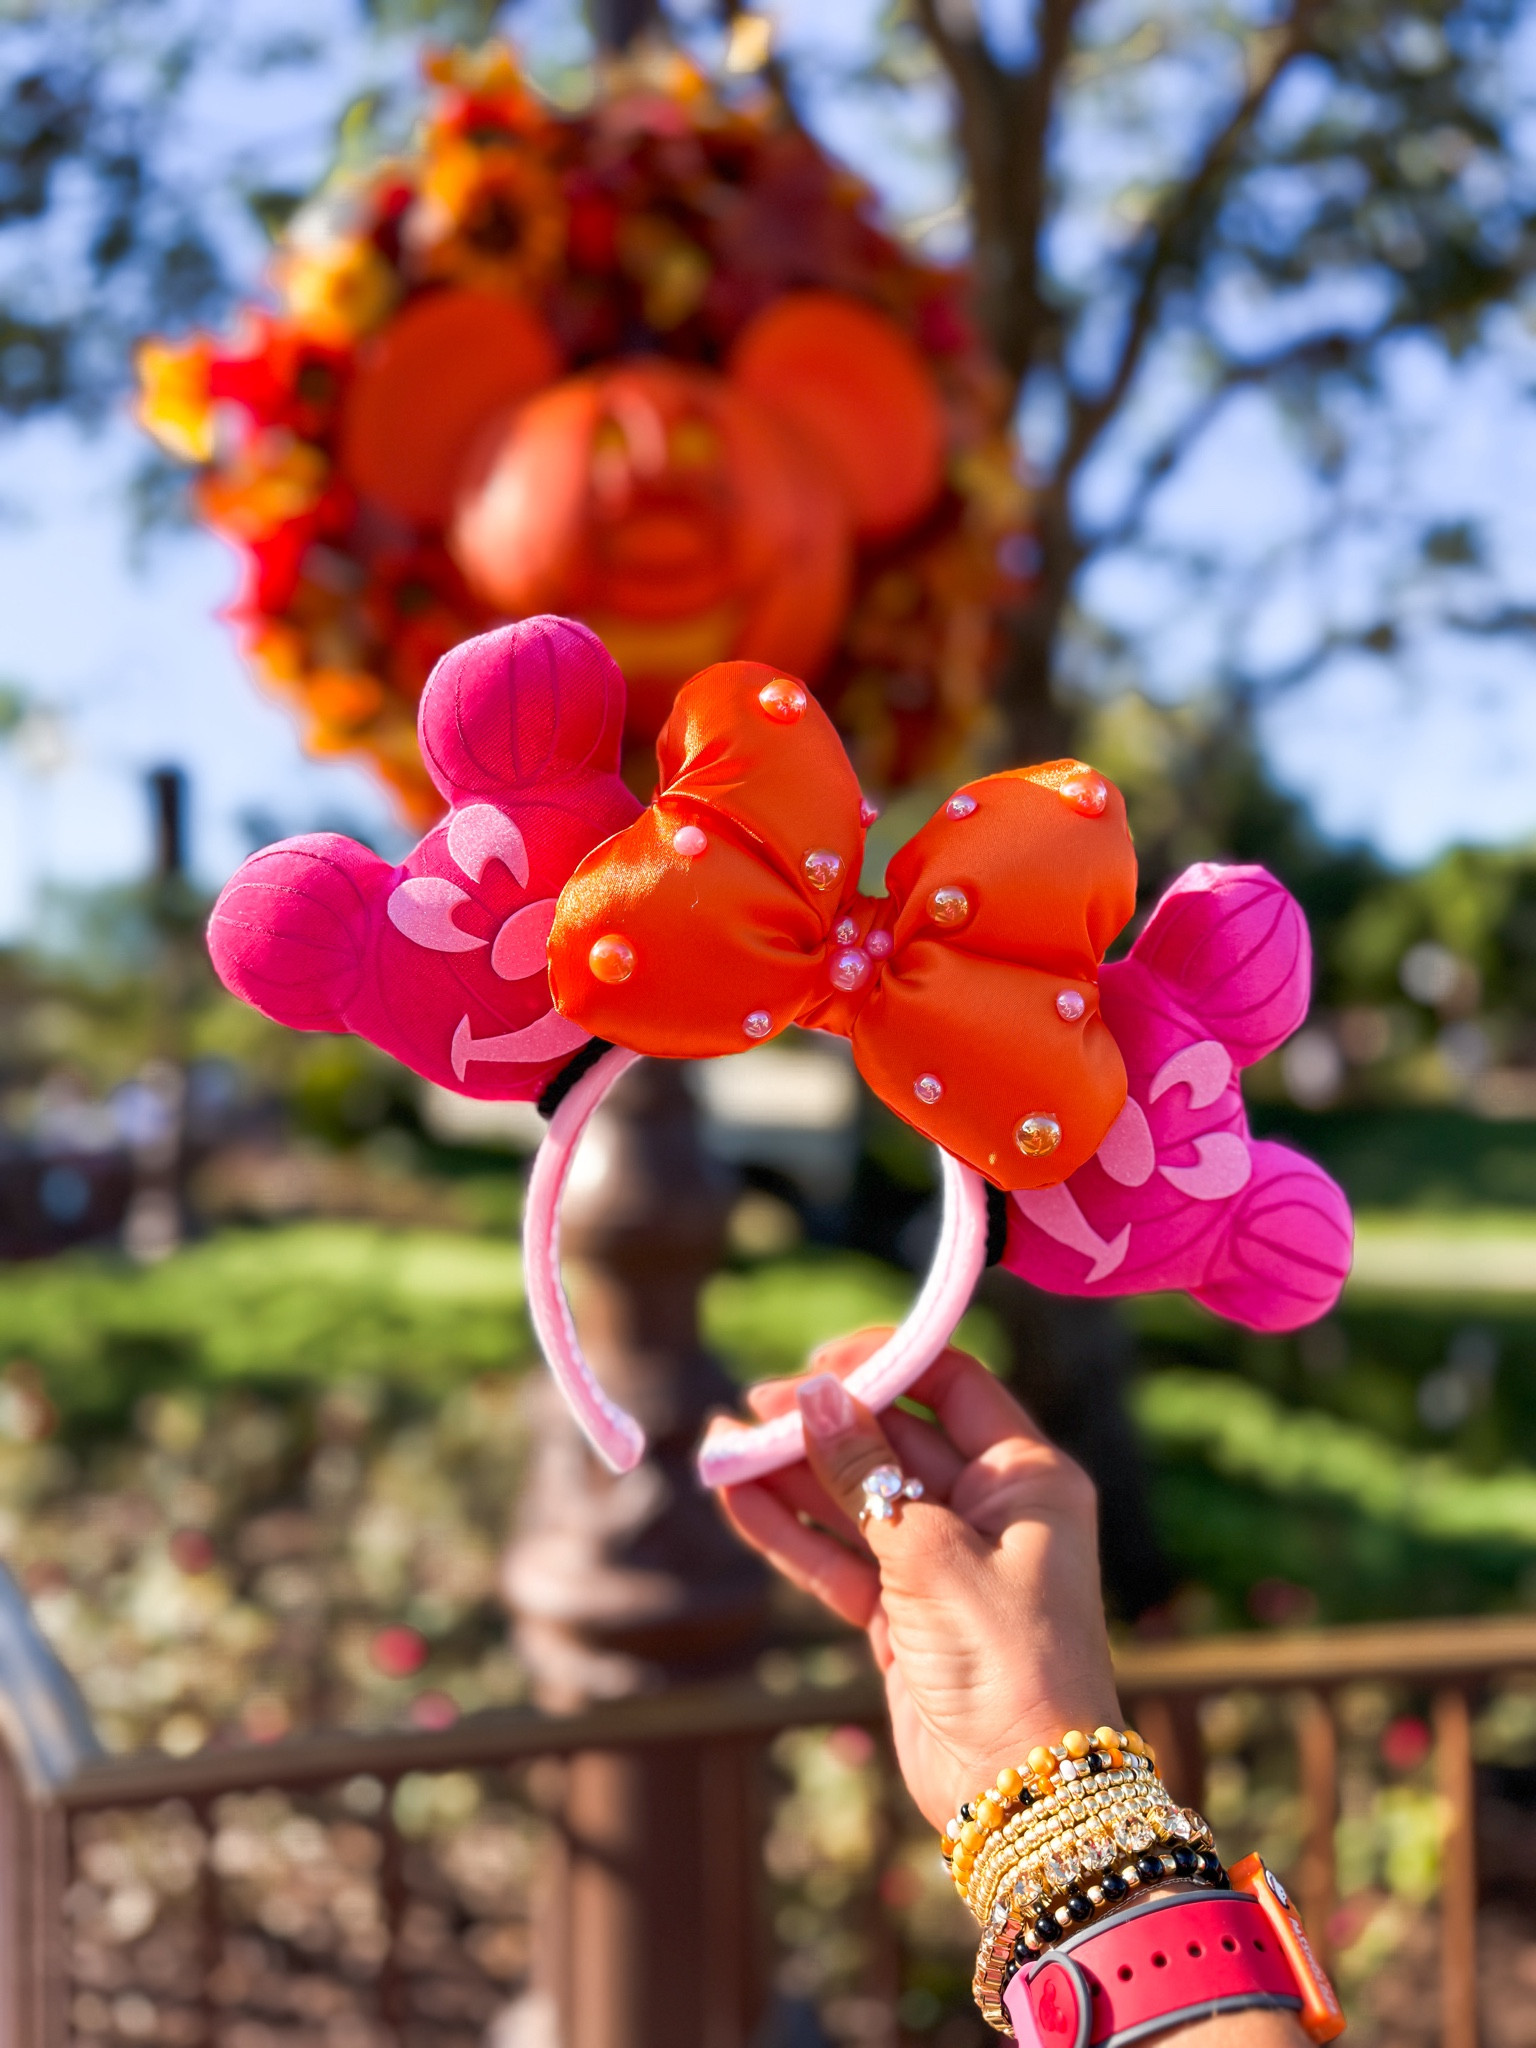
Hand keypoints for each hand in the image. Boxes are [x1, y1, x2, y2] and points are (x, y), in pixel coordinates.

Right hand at [710, 1328, 1120, 1829]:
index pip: (951, 1383)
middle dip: (820, 1422)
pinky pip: (840, 1556)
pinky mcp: (904, 1613)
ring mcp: (944, 1563)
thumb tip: (816, 1396)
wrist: (1023, 1795)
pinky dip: (791, 1531)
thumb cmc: (1005, 1660)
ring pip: (856, 1499)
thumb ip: (864, 1473)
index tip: (817, 1363)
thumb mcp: (932, 1552)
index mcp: (1026, 1476)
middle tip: (750, 1408)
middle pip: (893, 1439)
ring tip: (720, 1448)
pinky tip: (738, 1500)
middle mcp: (989, 1509)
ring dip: (791, 1475)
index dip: (885, 1363)